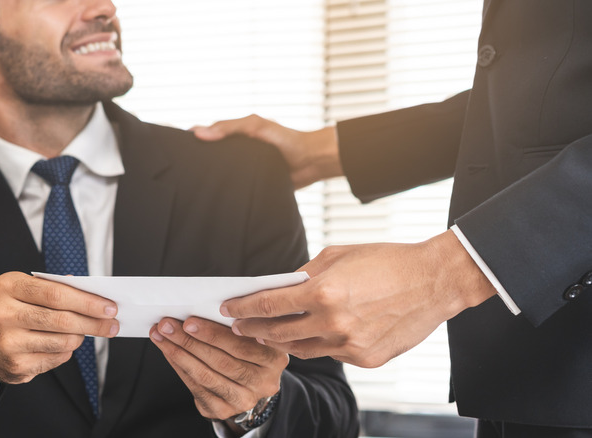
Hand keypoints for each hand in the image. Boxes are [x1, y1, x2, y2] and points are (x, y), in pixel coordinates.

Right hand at [0, 272, 118, 400]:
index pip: (56, 293)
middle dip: (94, 322)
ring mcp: (8, 343)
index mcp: (8, 287)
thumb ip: (53, 287)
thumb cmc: (8, 309)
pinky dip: (67, 350)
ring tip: (87, 332)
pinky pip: (56, 358)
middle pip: (62, 320)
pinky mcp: (15, 366)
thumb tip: (93, 293)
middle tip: (113, 324)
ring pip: (63, 341)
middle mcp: (4, 315)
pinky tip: (64, 343)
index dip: (87, 301)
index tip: (109, 306)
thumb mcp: (21, 289)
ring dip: (82, 337)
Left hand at [149, 317, 287, 429]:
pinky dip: (180, 367)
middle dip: (189, 340)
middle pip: (221, 360)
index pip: (241, 345)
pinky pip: (197, 388)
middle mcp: (263, 382)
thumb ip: (239, 327)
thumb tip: (199, 309)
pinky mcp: (224, 410)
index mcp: (275, 358)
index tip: (189, 321)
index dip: (213, 333)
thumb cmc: (250, 352)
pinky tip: (169, 353)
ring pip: (206, 375)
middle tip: (168, 326)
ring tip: (162, 337)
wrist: (252, 385)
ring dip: (179, 353)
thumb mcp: (255, 337)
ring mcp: (244, 399)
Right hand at [191, 115, 342, 188]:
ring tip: (189, 184)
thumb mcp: (255, 126)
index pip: (210, 133)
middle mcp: (239, 151)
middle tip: (178, 167)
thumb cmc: (287, 139)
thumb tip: (199, 133)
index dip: (194, 136)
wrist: (311, 161)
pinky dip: (225, 190)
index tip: (175, 142)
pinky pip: (235, 187)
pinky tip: (213, 196)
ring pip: (222, 172)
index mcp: (238, 135)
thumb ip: (229, 128)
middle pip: (212, 154)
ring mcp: (245, 168)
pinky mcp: (253, 184)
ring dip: (210, 177)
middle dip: (197, 159)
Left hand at [221, 230, 496, 366]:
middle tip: (239, 327)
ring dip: (282, 342)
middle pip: (278, 333)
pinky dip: (320, 344)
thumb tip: (283, 286)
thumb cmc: (387, 261)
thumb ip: (306, 274)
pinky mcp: (366, 359)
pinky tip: (314, 334)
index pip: (269, 305)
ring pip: (302, 349)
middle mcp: (334, 322)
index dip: (243, 308)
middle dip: (254, 330)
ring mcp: (350, 345)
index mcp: (324, 291)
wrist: (434, 281)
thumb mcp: (339, 255)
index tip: (228, 309)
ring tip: (269, 334)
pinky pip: (331, 354)